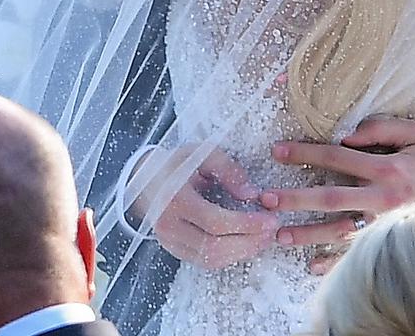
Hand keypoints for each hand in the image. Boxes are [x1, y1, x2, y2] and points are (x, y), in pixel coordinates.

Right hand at [129, 145, 278, 269]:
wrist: (144, 177)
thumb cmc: (175, 164)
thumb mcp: (201, 154)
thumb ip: (228, 170)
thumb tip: (251, 195)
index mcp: (174, 198)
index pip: (215, 222)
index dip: (246, 225)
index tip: (270, 219)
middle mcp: (168, 225)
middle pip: (214, 247)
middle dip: (249, 242)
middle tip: (271, 231)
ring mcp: (169, 241)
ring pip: (210, 259)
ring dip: (241, 252)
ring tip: (262, 238)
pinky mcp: (173, 249)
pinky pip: (204, 261)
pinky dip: (228, 256)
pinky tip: (244, 243)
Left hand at [263, 116, 414, 274]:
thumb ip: (382, 129)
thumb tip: (347, 133)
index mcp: (388, 168)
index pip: (337, 157)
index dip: (305, 153)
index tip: (277, 151)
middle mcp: (384, 199)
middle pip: (331, 198)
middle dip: (296, 198)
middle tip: (265, 199)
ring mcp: (388, 225)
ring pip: (340, 231)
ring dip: (307, 234)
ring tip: (279, 235)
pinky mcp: (395, 242)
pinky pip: (361, 255)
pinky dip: (335, 262)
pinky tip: (311, 265)